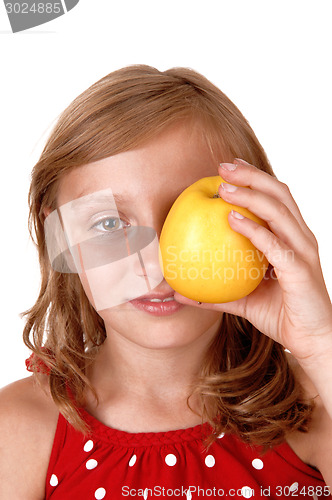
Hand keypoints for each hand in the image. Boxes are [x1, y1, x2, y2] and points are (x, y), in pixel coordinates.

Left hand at [175, 159, 331, 364]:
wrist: (311, 340)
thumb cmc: (281, 315)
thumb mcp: (244, 300)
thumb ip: (215, 293)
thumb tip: (180, 292)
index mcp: (291, 238)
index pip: (275, 197)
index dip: (254, 178)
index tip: (228, 168)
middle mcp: (300, 238)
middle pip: (279, 193)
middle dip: (251, 176)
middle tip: (222, 167)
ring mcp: (303, 251)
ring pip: (279, 211)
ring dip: (250, 194)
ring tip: (223, 187)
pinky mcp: (300, 269)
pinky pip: (275, 243)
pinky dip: (254, 228)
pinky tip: (232, 220)